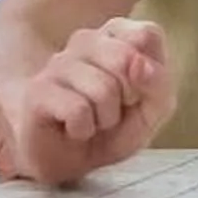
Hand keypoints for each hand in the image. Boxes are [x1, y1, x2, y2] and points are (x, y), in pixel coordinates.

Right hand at [3, 18, 172, 185]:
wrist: (65, 163)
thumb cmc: (109, 132)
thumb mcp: (150, 115)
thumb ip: (158, 86)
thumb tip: (140, 64)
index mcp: (115, 38)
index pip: (147, 33)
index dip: (153, 72)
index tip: (137, 93)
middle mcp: (85, 42)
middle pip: (127, 57)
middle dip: (130, 97)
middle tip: (114, 111)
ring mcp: (58, 63)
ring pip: (103, 88)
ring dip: (105, 118)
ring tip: (93, 122)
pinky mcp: (39, 90)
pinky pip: (78, 109)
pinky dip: (84, 129)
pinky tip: (74, 130)